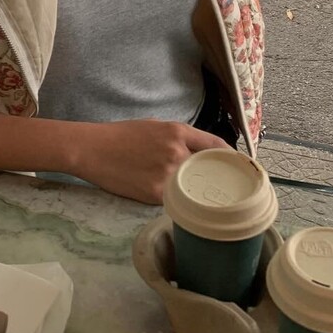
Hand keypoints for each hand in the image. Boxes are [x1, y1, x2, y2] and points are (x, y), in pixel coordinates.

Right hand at [71, 119, 232, 204]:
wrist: (93, 149)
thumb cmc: (122, 135)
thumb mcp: (155, 126)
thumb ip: (179, 137)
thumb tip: (200, 153)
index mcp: (178, 131)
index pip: (216, 146)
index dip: (231, 158)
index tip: (239, 167)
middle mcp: (176, 151)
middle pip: (208, 169)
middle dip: (216, 179)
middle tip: (224, 188)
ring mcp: (166, 174)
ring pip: (192, 188)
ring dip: (197, 193)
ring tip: (202, 200)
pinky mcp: (155, 194)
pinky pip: (175, 201)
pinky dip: (178, 203)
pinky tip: (180, 206)